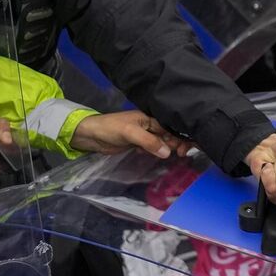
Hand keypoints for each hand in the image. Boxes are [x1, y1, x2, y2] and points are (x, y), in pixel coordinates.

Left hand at [71, 110, 192, 158]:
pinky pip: (153, 147)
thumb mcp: (130, 133)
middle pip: (169, 134)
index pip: (171, 126)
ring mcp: (144, 135)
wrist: (91, 135)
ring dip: (169, 148)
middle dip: (178, 143)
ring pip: (162, 142)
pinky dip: (159, 152)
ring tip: (178, 157)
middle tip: (182, 154)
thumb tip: (168, 152)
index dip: (180, 136)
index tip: (184, 149)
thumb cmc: (110, 129)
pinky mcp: (138, 144)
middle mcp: (149, 125)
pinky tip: (162, 158)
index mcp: (149, 118)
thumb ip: (149, 141)